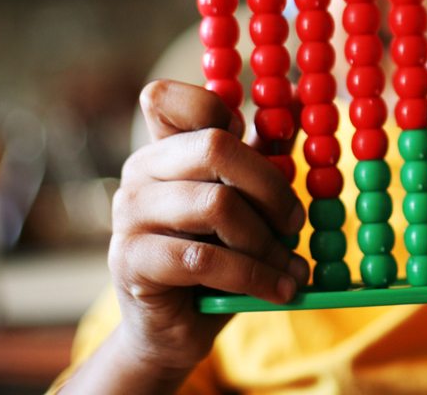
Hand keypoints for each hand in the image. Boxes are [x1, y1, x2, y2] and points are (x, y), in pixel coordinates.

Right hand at [107, 80, 307, 376]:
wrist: (174, 329)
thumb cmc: (219, 256)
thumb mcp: (246, 202)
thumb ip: (261, 156)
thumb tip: (294, 103)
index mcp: (166, 147)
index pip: (170, 98)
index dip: (219, 107)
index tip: (269, 141)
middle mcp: (140, 171)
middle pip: (214, 146)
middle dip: (269, 185)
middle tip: (297, 222)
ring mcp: (129, 214)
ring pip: (216, 205)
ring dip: (266, 242)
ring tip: (292, 268)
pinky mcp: (131, 260)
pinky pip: (204, 258)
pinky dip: (253, 275)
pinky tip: (280, 289)